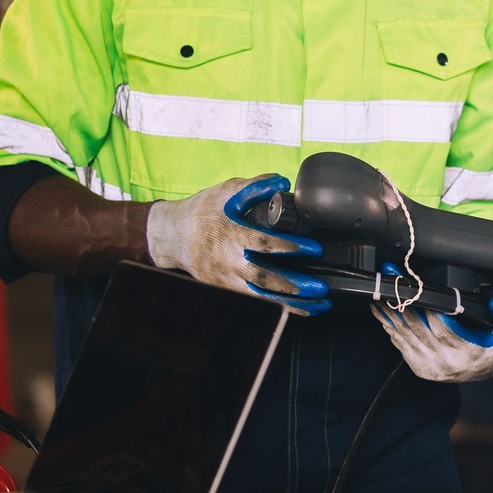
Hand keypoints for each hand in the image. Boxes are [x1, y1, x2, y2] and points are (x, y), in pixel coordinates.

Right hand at [144, 174, 329, 313]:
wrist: (172, 235)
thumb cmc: (202, 211)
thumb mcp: (227, 192)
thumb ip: (256, 187)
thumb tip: (282, 182)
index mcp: (229, 235)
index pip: (262, 243)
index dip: (289, 247)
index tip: (314, 249)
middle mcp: (227, 261)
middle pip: (262, 279)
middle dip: (292, 286)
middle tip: (320, 289)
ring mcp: (224, 280)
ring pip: (260, 298)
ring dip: (290, 305)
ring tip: (317, 307)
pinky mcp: (225, 291)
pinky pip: (254, 303)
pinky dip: (277, 308)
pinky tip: (300, 309)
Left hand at [373, 292, 492, 382]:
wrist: (486, 371)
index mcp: (466, 353)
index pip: (441, 326)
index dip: (426, 305)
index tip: (414, 284)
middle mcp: (444, 363)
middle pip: (416, 328)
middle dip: (401, 301)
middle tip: (390, 279)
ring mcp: (428, 367)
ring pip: (403, 335)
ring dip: (389, 313)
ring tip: (379, 292)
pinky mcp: (418, 367)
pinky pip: (400, 344)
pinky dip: (390, 326)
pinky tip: (382, 311)